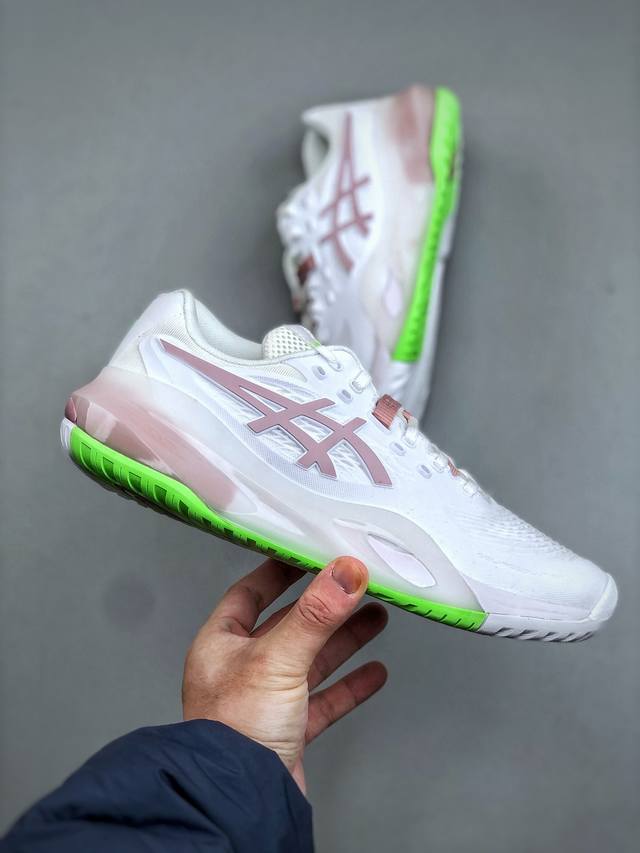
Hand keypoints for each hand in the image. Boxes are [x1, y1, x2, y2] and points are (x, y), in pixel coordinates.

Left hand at [182, 556, 387, 792]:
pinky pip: (324, 700)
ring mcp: (265, 701)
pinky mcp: (288, 731)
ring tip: (375, 617)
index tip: (309, 553)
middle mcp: (241, 669)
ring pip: (311, 661)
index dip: (280, 572)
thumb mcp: (276, 659)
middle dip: (325, 607)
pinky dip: (350, 685)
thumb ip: (315, 616)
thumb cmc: (233, 731)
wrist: (239, 801)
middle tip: (356, 585)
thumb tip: (345, 573)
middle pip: (289, 625)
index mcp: (222, 644)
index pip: (250, 593)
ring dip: (343, 640)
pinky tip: (373, 673)